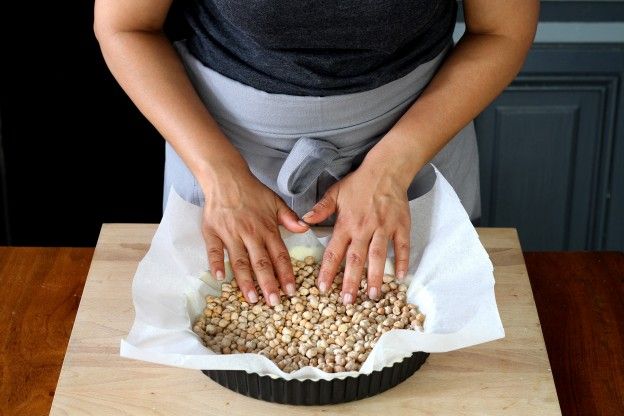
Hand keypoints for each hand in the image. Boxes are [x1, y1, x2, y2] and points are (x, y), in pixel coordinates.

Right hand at [201, 168, 308, 305]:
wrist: (225, 177)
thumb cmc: (252, 191)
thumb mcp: (275, 201)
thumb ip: (290, 218)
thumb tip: (305, 229)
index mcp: (267, 228)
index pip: (279, 255)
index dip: (286, 274)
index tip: (291, 291)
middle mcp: (250, 233)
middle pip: (261, 263)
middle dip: (268, 284)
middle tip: (274, 303)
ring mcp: (230, 234)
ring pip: (240, 261)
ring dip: (246, 281)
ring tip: (252, 299)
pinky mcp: (213, 232)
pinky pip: (214, 250)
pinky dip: (216, 264)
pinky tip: (219, 278)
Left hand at [302, 164, 411, 303]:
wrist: (387, 169)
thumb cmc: (359, 182)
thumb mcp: (335, 192)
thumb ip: (320, 209)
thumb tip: (303, 221)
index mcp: (346, 223)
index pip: (334, 251)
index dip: (328, 271)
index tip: (323, 288)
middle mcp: (365, 228)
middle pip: (356, 259)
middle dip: (350, 282)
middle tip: (347, 302)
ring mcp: (384, 228)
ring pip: (379, 256)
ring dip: (375, 277)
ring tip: (372, 296)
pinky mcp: (401, 226)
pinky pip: (402, 246)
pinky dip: (403, 261)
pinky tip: (400, 277)